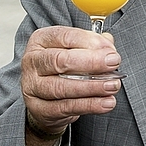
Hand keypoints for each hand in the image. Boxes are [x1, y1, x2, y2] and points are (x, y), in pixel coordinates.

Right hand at [21, 26, 122, 145]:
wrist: (45, 99)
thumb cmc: (62, 69)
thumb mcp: (75, 50)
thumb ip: (92, 45)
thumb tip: (108, 44)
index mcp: (41, 40)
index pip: (65, 36)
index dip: (90, 42)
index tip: (110, 50)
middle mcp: (32, 61)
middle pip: (60, 60)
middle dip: (91, 62)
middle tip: (113, 63)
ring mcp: (32, 86)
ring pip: (62, 87)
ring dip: (92, 86)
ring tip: (112, 85)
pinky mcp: (39, 108)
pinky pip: (66, 107)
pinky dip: (89, 105)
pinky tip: (105, 102)